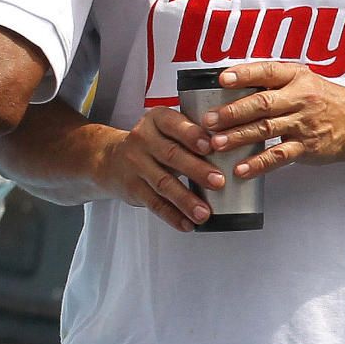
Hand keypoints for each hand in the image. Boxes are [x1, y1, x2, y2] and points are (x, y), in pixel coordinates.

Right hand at [99, 107, 219, 231]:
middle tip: (219, 182)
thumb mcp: (167, 129)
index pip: (173, 124)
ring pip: (162, 182)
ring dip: (185, 199)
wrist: (110, 158)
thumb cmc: (153, 143)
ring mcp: (135, 164)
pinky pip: (153, 203)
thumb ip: (193, 135)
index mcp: (156, 120)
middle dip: (196, 169)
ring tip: (204, 213)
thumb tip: (233, 150)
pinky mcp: (132, 187)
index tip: (210, 145)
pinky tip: (187, 224)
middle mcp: (143, 139)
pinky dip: (171, 215)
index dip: (191, 135)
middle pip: (170, 154)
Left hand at [206, 63, 344, 176]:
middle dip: (232, 112)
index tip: (222, 79)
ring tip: (216, 143)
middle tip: (208, 120)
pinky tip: (241, 169)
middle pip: (262, 104)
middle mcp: (299, 98)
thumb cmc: (323, 99)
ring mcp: (303, 124)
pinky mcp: (307, 147)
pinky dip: (259, 163)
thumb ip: (271, 81)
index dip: (244, 75)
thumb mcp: (302, 80)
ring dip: (238, 137)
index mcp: (295, 77)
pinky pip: (279, 156)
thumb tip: (228, 81)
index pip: (267, 71)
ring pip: (266, 129)